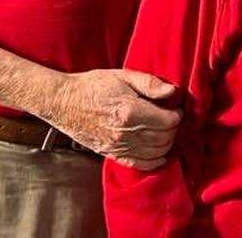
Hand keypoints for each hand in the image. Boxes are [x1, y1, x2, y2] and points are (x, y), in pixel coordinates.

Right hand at [44, 69, 181, 169]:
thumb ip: (149, 83)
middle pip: (164, 138)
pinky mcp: (111, 154)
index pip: (167, 121)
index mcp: (130, 111)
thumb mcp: (123, 76)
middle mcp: (125, 133)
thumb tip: (172, 91)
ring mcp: (118, 146)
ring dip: (167, 143)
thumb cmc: (93, 86)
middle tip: (171, 118)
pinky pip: (140, 164)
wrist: (64, 102)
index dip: (177, 114)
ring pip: (156, 152)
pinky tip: (160, 153)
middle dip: (173, 128)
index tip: (175, 108)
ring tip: (165, 131)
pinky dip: (154, 161)